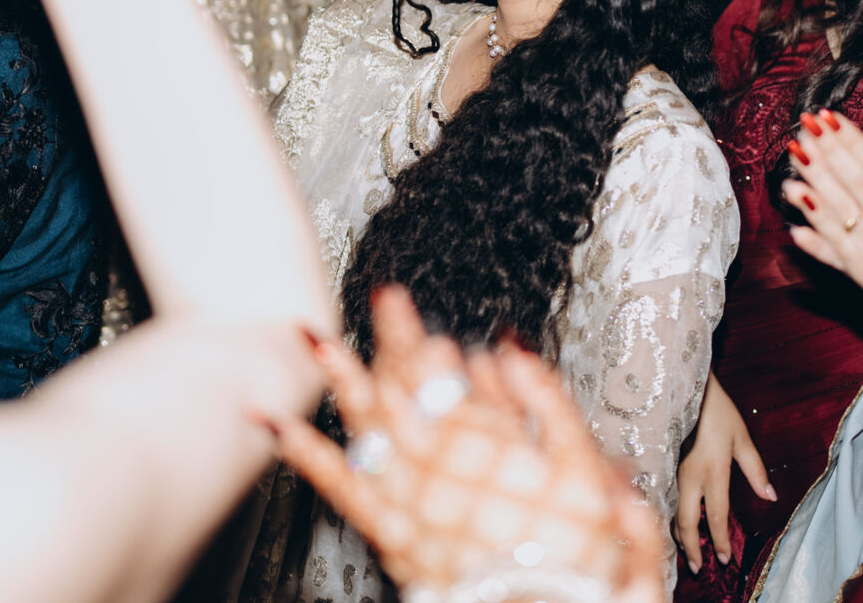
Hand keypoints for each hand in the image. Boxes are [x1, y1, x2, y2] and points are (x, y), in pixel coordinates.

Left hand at [263, 289, 665, 602]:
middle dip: (387, 343)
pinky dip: (306, 452)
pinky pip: (341, 489)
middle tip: (375, 302)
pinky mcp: (391, 535)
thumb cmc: (571, 561)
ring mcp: (409, 502)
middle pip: (404, 393)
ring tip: (311, 340)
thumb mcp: (584, 473)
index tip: (405, 307)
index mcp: (487, 448)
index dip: (418, 340)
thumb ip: (548, 403)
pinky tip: (278, 425)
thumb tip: (513, 351)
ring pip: (367, 427)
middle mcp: (440, 471)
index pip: (440, 378)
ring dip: (340, 380)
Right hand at [674, 375, 773, 573]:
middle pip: (687, 522)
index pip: (716, 515)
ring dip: (679, 536)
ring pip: (673, 513)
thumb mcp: (742, 438)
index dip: (721, 540)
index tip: (726, 559)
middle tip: (698, 568)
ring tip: (686, 553)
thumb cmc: (718, 410)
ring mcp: (673, 471)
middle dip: (692, 549)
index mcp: (712, 471)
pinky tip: (674, 525)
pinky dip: (670, 518)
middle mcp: (689, 476)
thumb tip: (770, 496)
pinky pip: (667, 499)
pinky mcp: (664, 465)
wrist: (685, 386)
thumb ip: (755, 470)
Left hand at [783, 111, 862, 324]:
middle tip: (804, 124)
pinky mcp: (856, 267)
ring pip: (834, 204)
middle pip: (849, 177)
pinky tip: (794, 200)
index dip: (849, 137)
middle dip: (825, 148)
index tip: (829, 117)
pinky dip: (810, 220)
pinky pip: (828, 239)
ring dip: (811, 177)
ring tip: (794, 152)